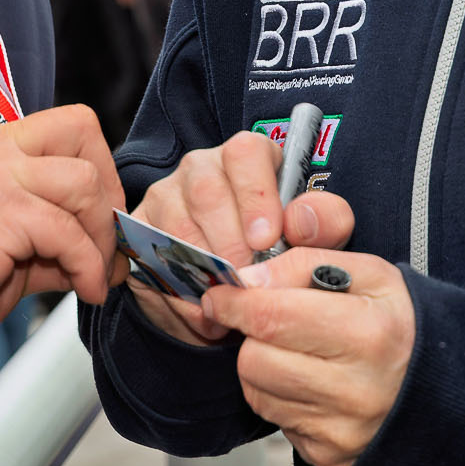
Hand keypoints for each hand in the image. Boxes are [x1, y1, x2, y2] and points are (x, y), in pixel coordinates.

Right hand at [0, 104, 126, 345]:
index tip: (99, 214)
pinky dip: (88, 266)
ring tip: (95, 273)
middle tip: (107, 239)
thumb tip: (93, 257)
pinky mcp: (1, 213)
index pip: (61, 126)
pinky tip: (85, 290)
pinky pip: (68, 234)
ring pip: (83, 181)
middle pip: (81, 131)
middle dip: (108, 189)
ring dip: (101, 233)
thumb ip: (42, 240)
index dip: (94, 165)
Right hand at [126, 130, 352, 345]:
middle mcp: (202, 168)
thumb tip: (302, 220)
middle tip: (246, 279)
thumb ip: (324, 222)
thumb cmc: (281, 252)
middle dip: (229, 242)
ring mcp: (166, 196)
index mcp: (248, 158)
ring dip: (203, 270)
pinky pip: (150, 258)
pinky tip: (203, 312)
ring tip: (229, 301)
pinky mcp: (140, 230)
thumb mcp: (316, 238)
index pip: (245, 153)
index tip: (267, 239)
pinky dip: (179, 293)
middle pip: (205, 190)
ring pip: (176, 226)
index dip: (255, 195)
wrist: (238, 291)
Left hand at [202, 249, 413, 465]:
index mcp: (368, 334)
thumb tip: (248, 281)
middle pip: (254, 361)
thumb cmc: (402, 323)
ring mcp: (342, 430)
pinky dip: (282, 398)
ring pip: (257, 393)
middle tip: (273, 323)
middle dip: (252, 336)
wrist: (444, 388)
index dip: (234, 303)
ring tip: (298, 352)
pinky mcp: (330, 456)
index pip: (271, 317)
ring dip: (263, 367)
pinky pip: (276, 422)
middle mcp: (355, 390)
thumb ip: (305, 263)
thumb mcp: (369, 273)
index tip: (221, 295)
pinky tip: (312, 383)